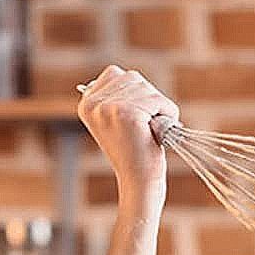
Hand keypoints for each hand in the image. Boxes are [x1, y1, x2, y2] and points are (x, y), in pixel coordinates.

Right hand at [77, 64, 177, 207]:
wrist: (139, 181)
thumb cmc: (134, 151)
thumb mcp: (115, 119)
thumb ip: (113, 95)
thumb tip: (118, 73)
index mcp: (86, 103)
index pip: (115, 73)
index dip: (135, 93)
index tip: (133, 120)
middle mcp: (93, 104)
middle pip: (133, 78)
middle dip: (148, 99)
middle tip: (145, 127)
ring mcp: (108, 107)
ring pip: (147, 88)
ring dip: (158, 107)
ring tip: (151, 131)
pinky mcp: (127, 114)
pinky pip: (158, 100)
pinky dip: (168, 113)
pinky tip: (159, 132)